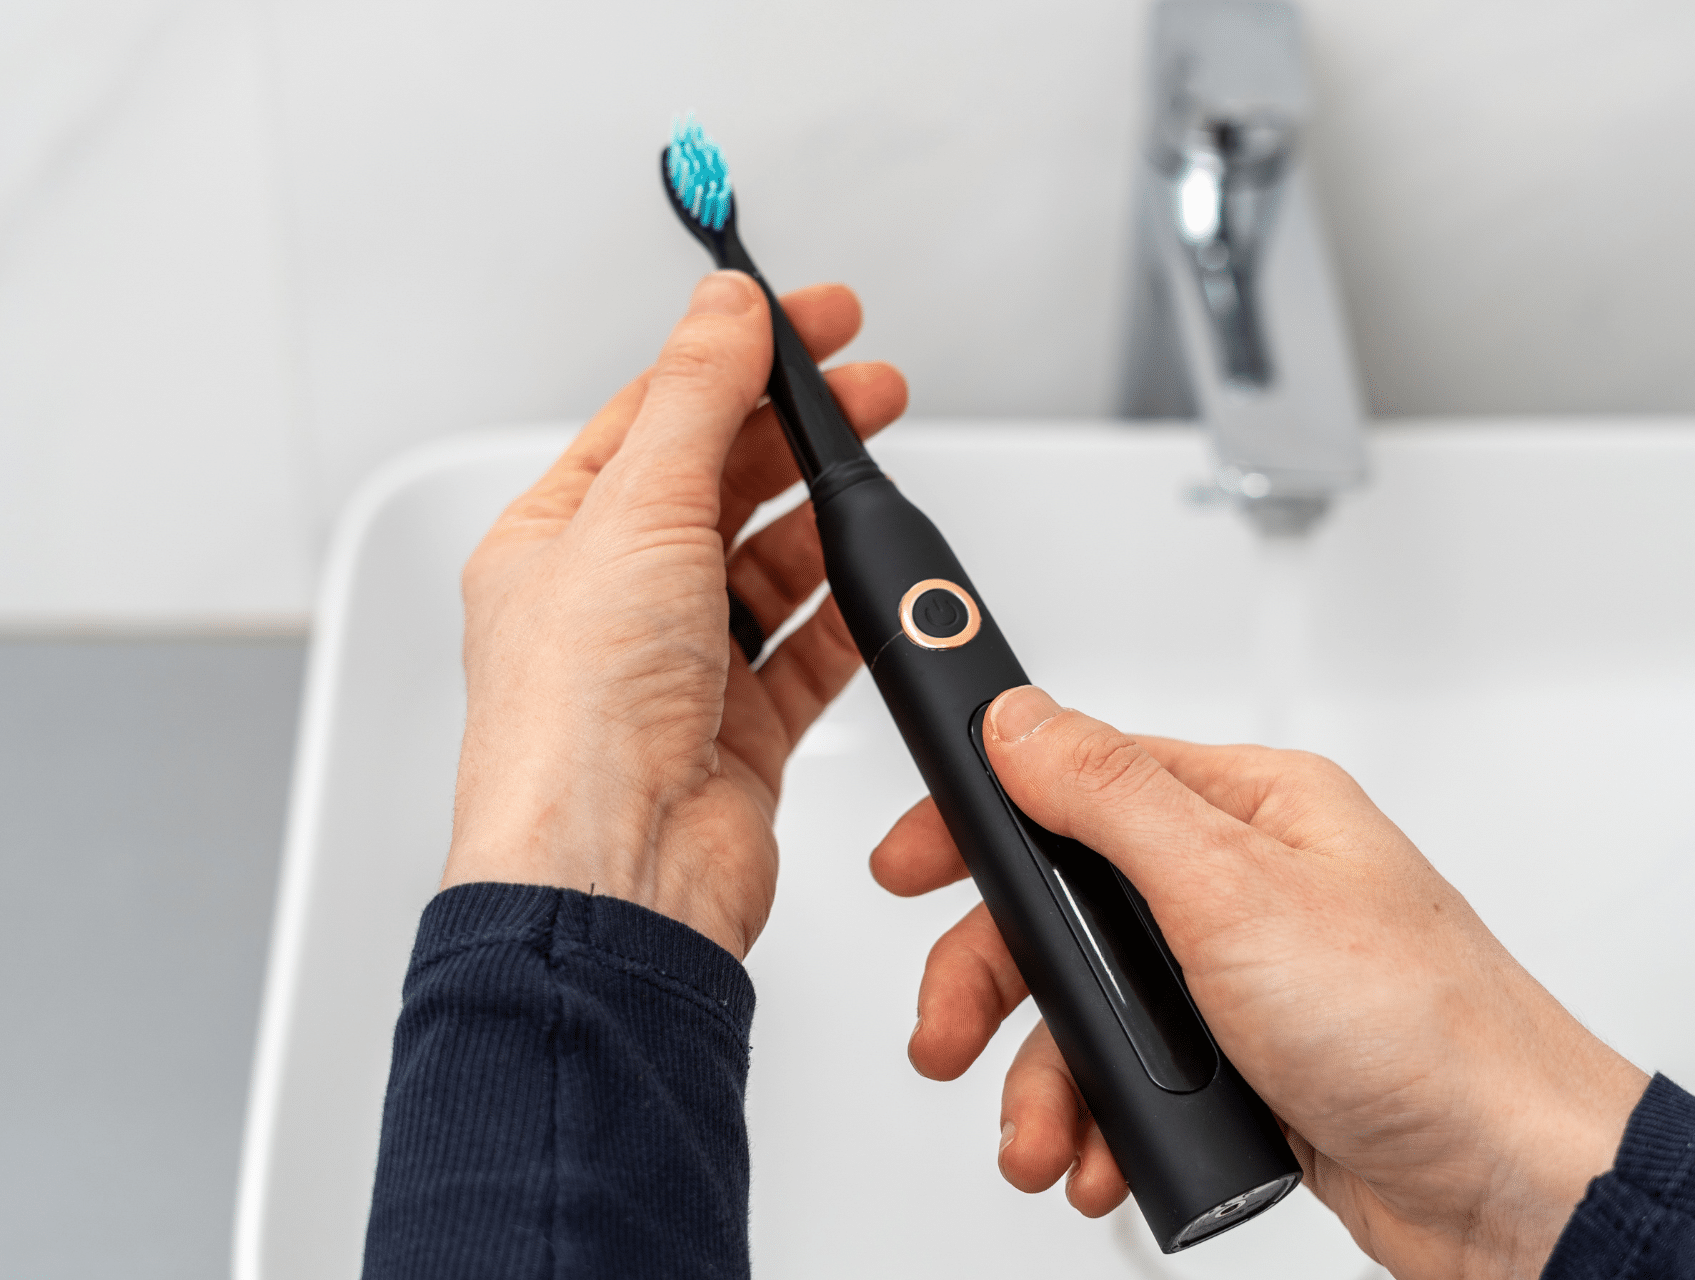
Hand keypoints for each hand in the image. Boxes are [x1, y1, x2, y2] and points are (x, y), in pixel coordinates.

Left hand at [446, 271, 906, 958]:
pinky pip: (805, 653)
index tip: (810, 320)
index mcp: (555, 541)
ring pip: (768, 568)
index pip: (655, 417)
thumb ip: (697, 400)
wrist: (616, 875)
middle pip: (720, 485)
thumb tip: (726, 311)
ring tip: (878, 477)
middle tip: (871, 389)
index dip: (735, 357)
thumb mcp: (638, 514)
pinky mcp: (738, 731)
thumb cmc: (575, 723)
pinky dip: (843, 615)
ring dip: (823, 520)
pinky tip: (871, 583)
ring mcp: (677, 669)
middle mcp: (612, 603)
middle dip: (798, 432)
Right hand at [871, 685, 1647, 1278]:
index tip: (908, 862)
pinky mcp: (1246, 1064)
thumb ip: (1110, 797)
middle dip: (997, 985)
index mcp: (1246, 809)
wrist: (1513, 1186)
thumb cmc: (1422, 1029)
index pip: (1076, 782)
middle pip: (1064, 912)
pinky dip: (1101, 1124)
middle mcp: (1240, 885)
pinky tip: (1104, 1160)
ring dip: (1045, 1080)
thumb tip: (1021, 718)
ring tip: (1043, 1141)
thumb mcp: (1233, 889)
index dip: (979, 825)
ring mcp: (1241, 979)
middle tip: (948, 1038)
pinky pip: (1133, 1080)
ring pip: (1090, 1009)